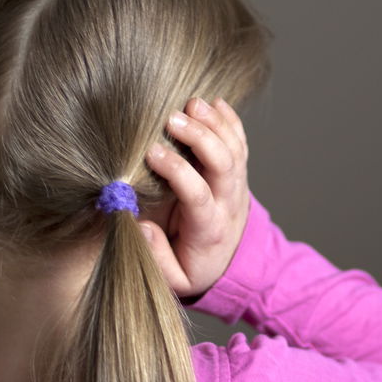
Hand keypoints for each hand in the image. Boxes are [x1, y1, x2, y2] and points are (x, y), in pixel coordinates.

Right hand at [139, 97, 250, 299]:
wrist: (228, 263)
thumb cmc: (192, 265)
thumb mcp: (174, 279)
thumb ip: (156, 256)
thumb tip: (141, 227)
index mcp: (210, 229)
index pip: (198, 195)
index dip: (177, 171)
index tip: (151, 153)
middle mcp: (229, 202)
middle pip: (224, 164)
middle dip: (200, 138)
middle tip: (172, 118)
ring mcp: (237, 184)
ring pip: (235, 148)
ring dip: (215, 122)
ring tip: (192, 103)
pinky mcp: (238, 172)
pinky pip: (240, 142)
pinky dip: (230, 120)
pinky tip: (214, 102)